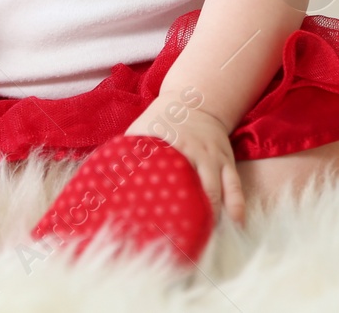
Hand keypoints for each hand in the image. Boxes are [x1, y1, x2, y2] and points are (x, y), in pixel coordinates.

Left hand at [124, 94, 245, 226]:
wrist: (196, 99)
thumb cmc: (162, 119)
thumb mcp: (141, 130)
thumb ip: (126, 153)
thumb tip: (102, 178)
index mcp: (176, 145)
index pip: (170, 177)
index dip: (166, 202)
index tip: (158, 224)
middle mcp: (200, 153)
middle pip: (201, 189)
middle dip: (195, 216)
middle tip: (184, 239)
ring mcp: (217, 158)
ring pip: (222, 191)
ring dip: (217, 215)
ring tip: (208, 237)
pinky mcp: (228, 162)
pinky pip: (235, 187)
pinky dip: (236, 206)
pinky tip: (235, 224)